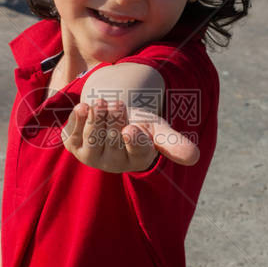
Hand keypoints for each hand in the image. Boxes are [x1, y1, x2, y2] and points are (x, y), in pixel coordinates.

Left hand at [61, 98, 198, 172]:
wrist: (112, 115)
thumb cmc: (139, 123)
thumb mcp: (157, 129)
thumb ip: (173, 141)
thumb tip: (194, 157)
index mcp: (139, 159)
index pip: (137, 152)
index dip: (133, 141)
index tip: (130, 128)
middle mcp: (114, 164)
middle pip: (113, 141)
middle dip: (114, 119)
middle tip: (117, 103)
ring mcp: (92, 157)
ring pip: (92, 139)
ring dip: (96, 118)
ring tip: (101, 102)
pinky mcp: (74, 147)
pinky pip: (73, 134)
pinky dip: (78, 119)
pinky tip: (84, 107)